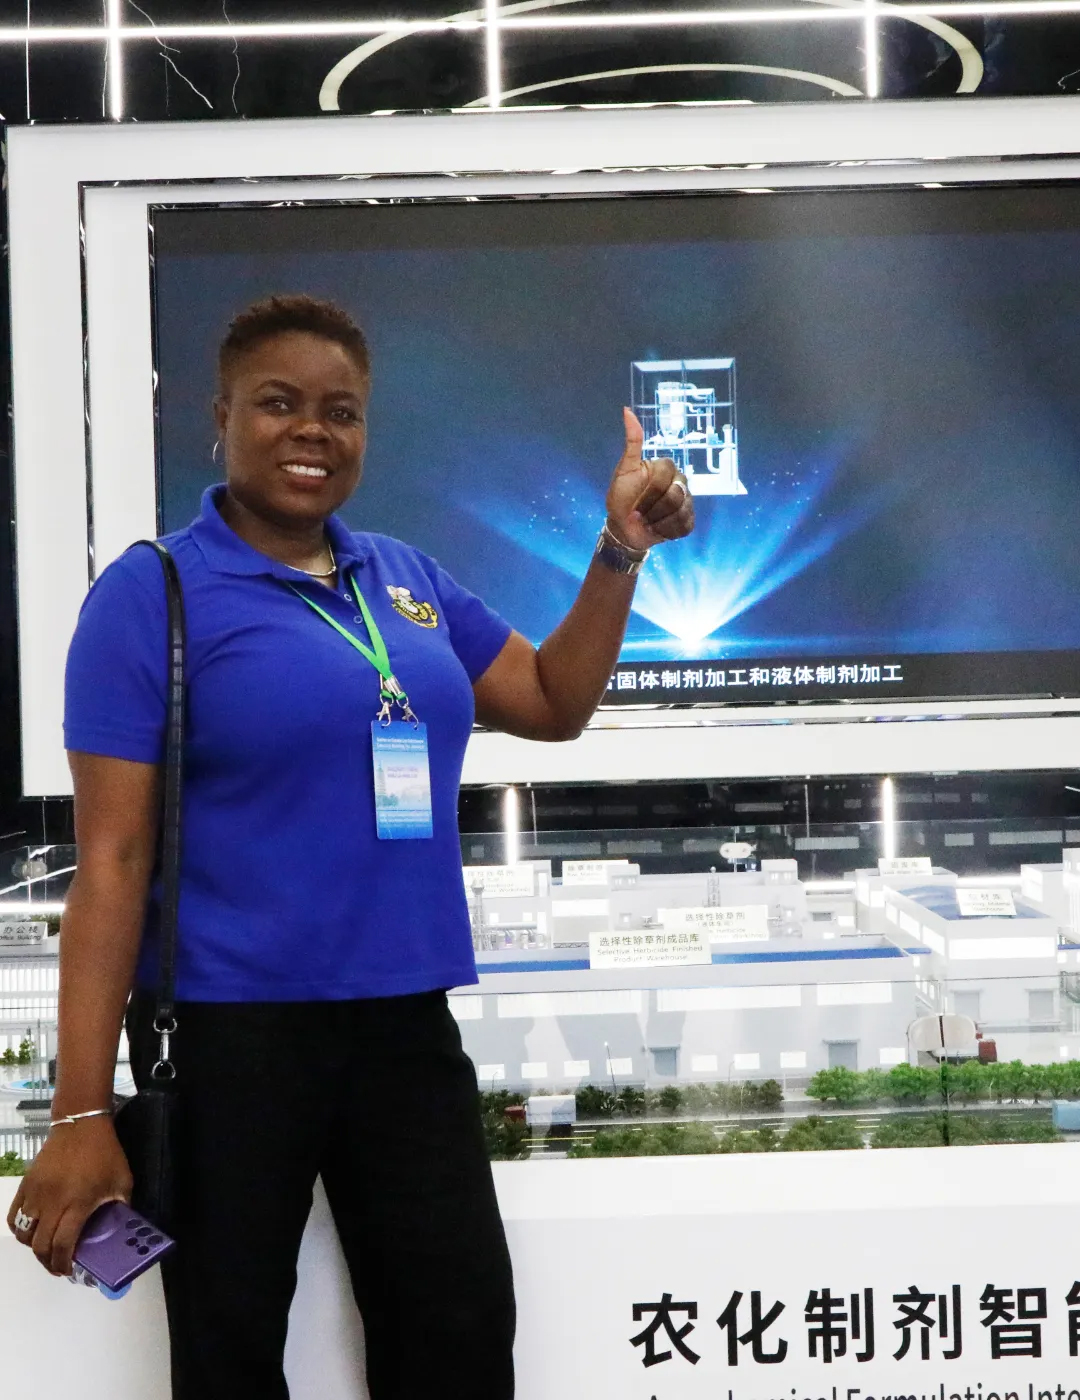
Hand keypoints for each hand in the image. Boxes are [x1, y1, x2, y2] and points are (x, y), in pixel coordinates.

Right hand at [6, 1118, 131, 1275]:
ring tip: (47, 1250)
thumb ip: (121, 1208)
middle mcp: (53, 1203)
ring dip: (34, 1248)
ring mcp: (35, 1194)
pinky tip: (32, 1232)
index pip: (63, 1244)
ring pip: (24, 1235)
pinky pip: (13, 1217)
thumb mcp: (122, 1181)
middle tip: (58, 1266)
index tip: (68, 1272)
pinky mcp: (26, 1186)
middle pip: (40, 1246)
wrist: (81, 1125)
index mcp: (78, 1203)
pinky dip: (19, 1230)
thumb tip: (122, 1231)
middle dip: (48, 1262)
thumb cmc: (105, 1153)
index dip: (63, 1264)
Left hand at [605, 407, 694, 553]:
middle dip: (652, 510)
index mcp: (665, 467)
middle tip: (638, 515)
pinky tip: (656, 530)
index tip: (633, 505)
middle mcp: (680, 481)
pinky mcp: (688, 520)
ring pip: (680, 512)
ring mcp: (687, 501)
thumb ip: (631, 442)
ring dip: (657, 522)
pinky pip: (685, 526)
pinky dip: (667, 532)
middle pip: (675, 496)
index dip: (648, 494)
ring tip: (646, 522)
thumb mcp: (624, 470)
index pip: (664, 477)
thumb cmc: (622, 497)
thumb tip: (626, 410)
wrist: (623, 528)